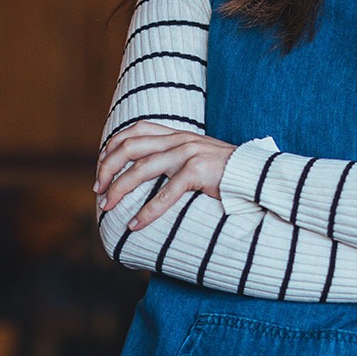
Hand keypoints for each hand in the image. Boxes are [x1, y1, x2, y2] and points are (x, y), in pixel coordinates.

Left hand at [95, 121, 236, 230]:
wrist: (258, 176)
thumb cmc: (226, 174)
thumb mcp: (196, 158)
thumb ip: (174, 159)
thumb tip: (147, 174)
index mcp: (177, 134)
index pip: (134, 131)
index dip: (112, 148)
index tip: (101, 170)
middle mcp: (179, 140)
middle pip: (129, 146)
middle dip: (108, 168)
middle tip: (98, 190)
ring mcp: (188, 154)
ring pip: (141, 168)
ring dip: (119, 189)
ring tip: (107, 207)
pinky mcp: (198, 172)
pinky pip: (166, 193)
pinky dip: (147, 211)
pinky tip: (135, 224)